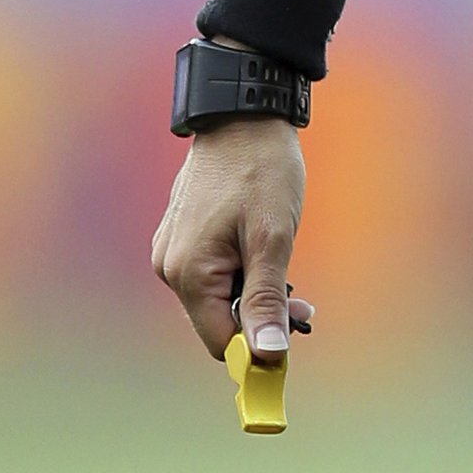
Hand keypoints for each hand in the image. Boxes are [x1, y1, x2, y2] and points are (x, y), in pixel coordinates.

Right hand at [150, 116, 317, 359]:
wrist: (243, 115)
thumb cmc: (261, 170)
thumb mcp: (273, 238)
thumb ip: (266, 300)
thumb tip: (267, 357)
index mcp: (187, 272)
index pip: (220, 341)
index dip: (258, 346)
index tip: (295, 335)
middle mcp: (170, 266)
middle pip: (217, 320)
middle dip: (259, 316)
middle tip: (302, 301)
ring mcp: (173, 248)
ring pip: (216, 296)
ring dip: (251, 292)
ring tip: (284, 265)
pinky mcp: (182, 234)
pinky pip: (211, 271)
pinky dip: (239, 270)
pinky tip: (262, 248)